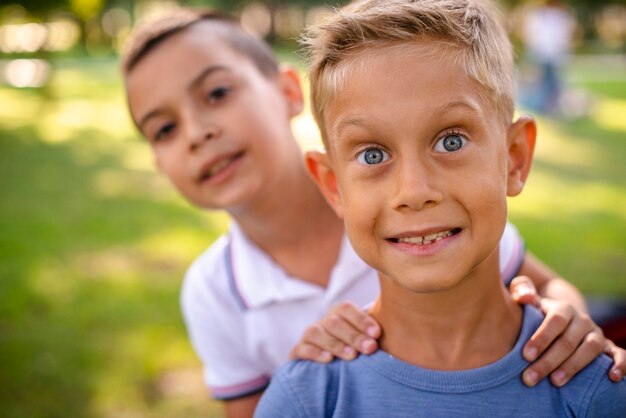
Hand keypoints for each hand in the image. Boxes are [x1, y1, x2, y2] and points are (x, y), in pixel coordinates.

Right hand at [290, 301, 379, 361]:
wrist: (329, 364)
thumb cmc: (355, 349)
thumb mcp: (366, 338)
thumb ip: (377, 331)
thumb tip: (403, 324)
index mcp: (340, 314)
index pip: (347, 308)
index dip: (361, 319)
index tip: (377, 333)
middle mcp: (324, 322)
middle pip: (334, 321)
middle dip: (353, 335)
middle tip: (370, 348)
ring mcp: (310, 335)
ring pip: (316, 332)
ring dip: (335, 343)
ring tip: (352, 356)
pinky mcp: (298, 351)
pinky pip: (301, 348)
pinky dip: (314, 352)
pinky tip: (328, 360)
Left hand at [510, 276, 625, 386]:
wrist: (560, 316)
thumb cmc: (536, 312)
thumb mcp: (526, 297)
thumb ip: (521, 289)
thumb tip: (524, 296)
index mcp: (563, 308)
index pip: (555, 321)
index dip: (541, 338)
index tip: (526, 355)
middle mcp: (582, 321)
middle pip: (568, 341)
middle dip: (549, 361)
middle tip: (530, 378)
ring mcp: (596, 334)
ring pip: (590, 349)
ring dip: (573, 366)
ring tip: (555, 382)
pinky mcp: (607, 347)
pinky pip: (619, 354)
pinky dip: (620, 364)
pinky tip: (611, 378)